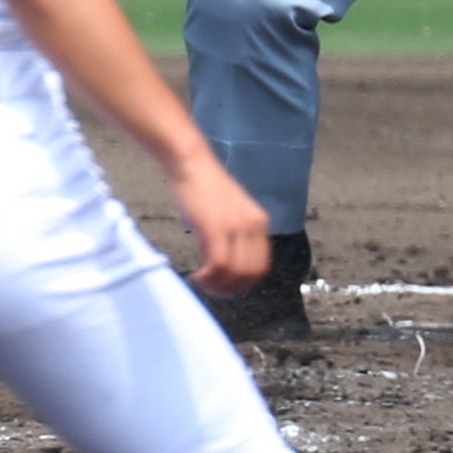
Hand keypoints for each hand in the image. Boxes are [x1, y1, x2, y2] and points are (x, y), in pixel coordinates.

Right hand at [168, 150, 271, 296]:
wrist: (191, 163)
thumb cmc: (204, 185)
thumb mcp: (230, 211)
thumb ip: (235, 233)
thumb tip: (228, 261)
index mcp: (259, 222)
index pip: (262, 266)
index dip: (244, 283)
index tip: (227, 286)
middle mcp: (252, 226)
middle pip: (250, 274)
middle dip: (230, 289)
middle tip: (212, 289)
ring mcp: (235, 227)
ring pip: (235, 273)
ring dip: (217, 285)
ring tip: (202, 282)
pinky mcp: (215, 228)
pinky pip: (218, 265)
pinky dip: (207, 277)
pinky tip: (196, 275)